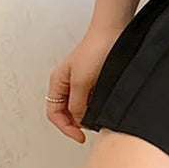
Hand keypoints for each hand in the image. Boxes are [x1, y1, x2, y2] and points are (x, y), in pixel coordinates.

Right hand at [45, 22, 124, 142]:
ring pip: (80, 104)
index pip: (54, 113)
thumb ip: (77, 103)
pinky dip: (96, 104)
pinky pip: (92, 97)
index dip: (65, 127)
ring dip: (87, 113)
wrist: (114, 31)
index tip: (79, 136)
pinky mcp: (96, 77)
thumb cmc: (95, 49)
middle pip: (67, 111)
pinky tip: (105, 106)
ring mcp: (82, 79)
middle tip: (89, 130)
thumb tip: (78, 120)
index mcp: (58, 82)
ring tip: (98, 119)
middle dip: (76, 123)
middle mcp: (68, 81)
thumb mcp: (82, 81)